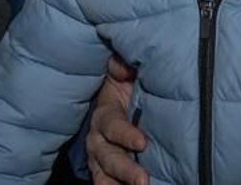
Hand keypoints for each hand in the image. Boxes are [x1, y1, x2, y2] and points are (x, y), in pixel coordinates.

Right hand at [87, 56, 147, 184]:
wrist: (121, 100)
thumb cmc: (126, 85)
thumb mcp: (122, 72)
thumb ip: (121, 66)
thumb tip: (123, 66)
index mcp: (104, 115)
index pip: (112, 126)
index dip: (125, 134)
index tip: (142, 143)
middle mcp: (98, 139)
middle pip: (108, 157)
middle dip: (125, 170)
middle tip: (143, 180)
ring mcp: (101, 158)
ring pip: (105, 176)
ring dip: (120, 184)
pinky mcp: (106, 171)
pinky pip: (107, 184)